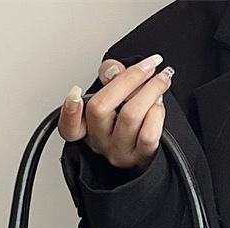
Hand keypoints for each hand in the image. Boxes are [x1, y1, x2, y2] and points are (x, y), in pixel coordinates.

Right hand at [57, 54, 174, 172]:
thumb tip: (112, 70)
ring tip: (161, 81)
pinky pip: (148, 134)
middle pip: (101, 107)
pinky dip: (157, 113)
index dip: (68, 111)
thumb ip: (110, 76)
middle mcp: (100, 142)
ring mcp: (119, 152)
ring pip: (129, 116)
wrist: (155, 149)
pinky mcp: (141, 158)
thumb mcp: (117, 96)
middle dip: (130, 78)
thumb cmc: (133, 121)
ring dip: (151, 91)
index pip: (69, 127)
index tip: (75, 93)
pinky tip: (159, 105)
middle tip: (150, 66)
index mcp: (88, 128)